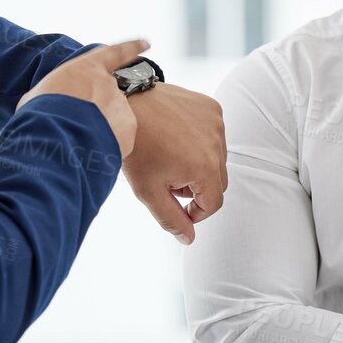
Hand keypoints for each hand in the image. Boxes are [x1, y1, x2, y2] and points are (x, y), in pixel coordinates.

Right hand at [16, 38, 147, 158]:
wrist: (55, 137)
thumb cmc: (41, 113)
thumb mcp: (40, 95)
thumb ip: (57, 94)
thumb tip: (58, 106)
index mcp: (88, 69)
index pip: (114, 53)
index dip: (131, 48)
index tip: (146, 43)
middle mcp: (109, 85)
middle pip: (106, 97)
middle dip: (94, 111)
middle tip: (74, 125)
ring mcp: (121, 107)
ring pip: (111, 120)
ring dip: (98, 129)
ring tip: (75, 140)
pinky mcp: (128, 131)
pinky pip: (117, 139)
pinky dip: (106, 145)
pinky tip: (87, 150)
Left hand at [122, 82, 226, 244]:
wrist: (124, 103)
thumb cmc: (134, 146)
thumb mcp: (148, 191)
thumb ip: (171, 220)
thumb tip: (188, 239)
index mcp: (205, 167)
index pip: (214, 204)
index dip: (195, 212)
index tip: (176, 205)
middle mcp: (217, 144)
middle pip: (218, 181)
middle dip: (196, 187)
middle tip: (168, 178)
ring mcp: (216, 123)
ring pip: (218, 158)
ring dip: (200, 164)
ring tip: (170, 156)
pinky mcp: (211, 108)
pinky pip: (215, 135)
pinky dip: (201, 141)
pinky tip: (177, 137)